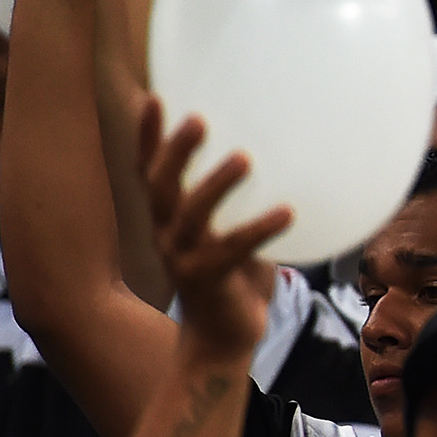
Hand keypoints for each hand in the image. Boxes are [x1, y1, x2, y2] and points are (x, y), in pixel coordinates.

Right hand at [141, 101, 288, 360]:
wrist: (224, 338)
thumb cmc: (233, 274)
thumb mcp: (229, 229)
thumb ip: (241, 198)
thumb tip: (280, 151)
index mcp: (169, 217)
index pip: (149, 169)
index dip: (147, 136)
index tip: (156, 97)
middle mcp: (167, 233)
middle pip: (161, 186)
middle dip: (176, 151)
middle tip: (198, 119)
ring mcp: (183, 258)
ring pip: (191, 216)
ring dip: (216, 185)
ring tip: (244, 158)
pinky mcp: (209, 281)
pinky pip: (234, 250)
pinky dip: (260, 229)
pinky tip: (288, 212)